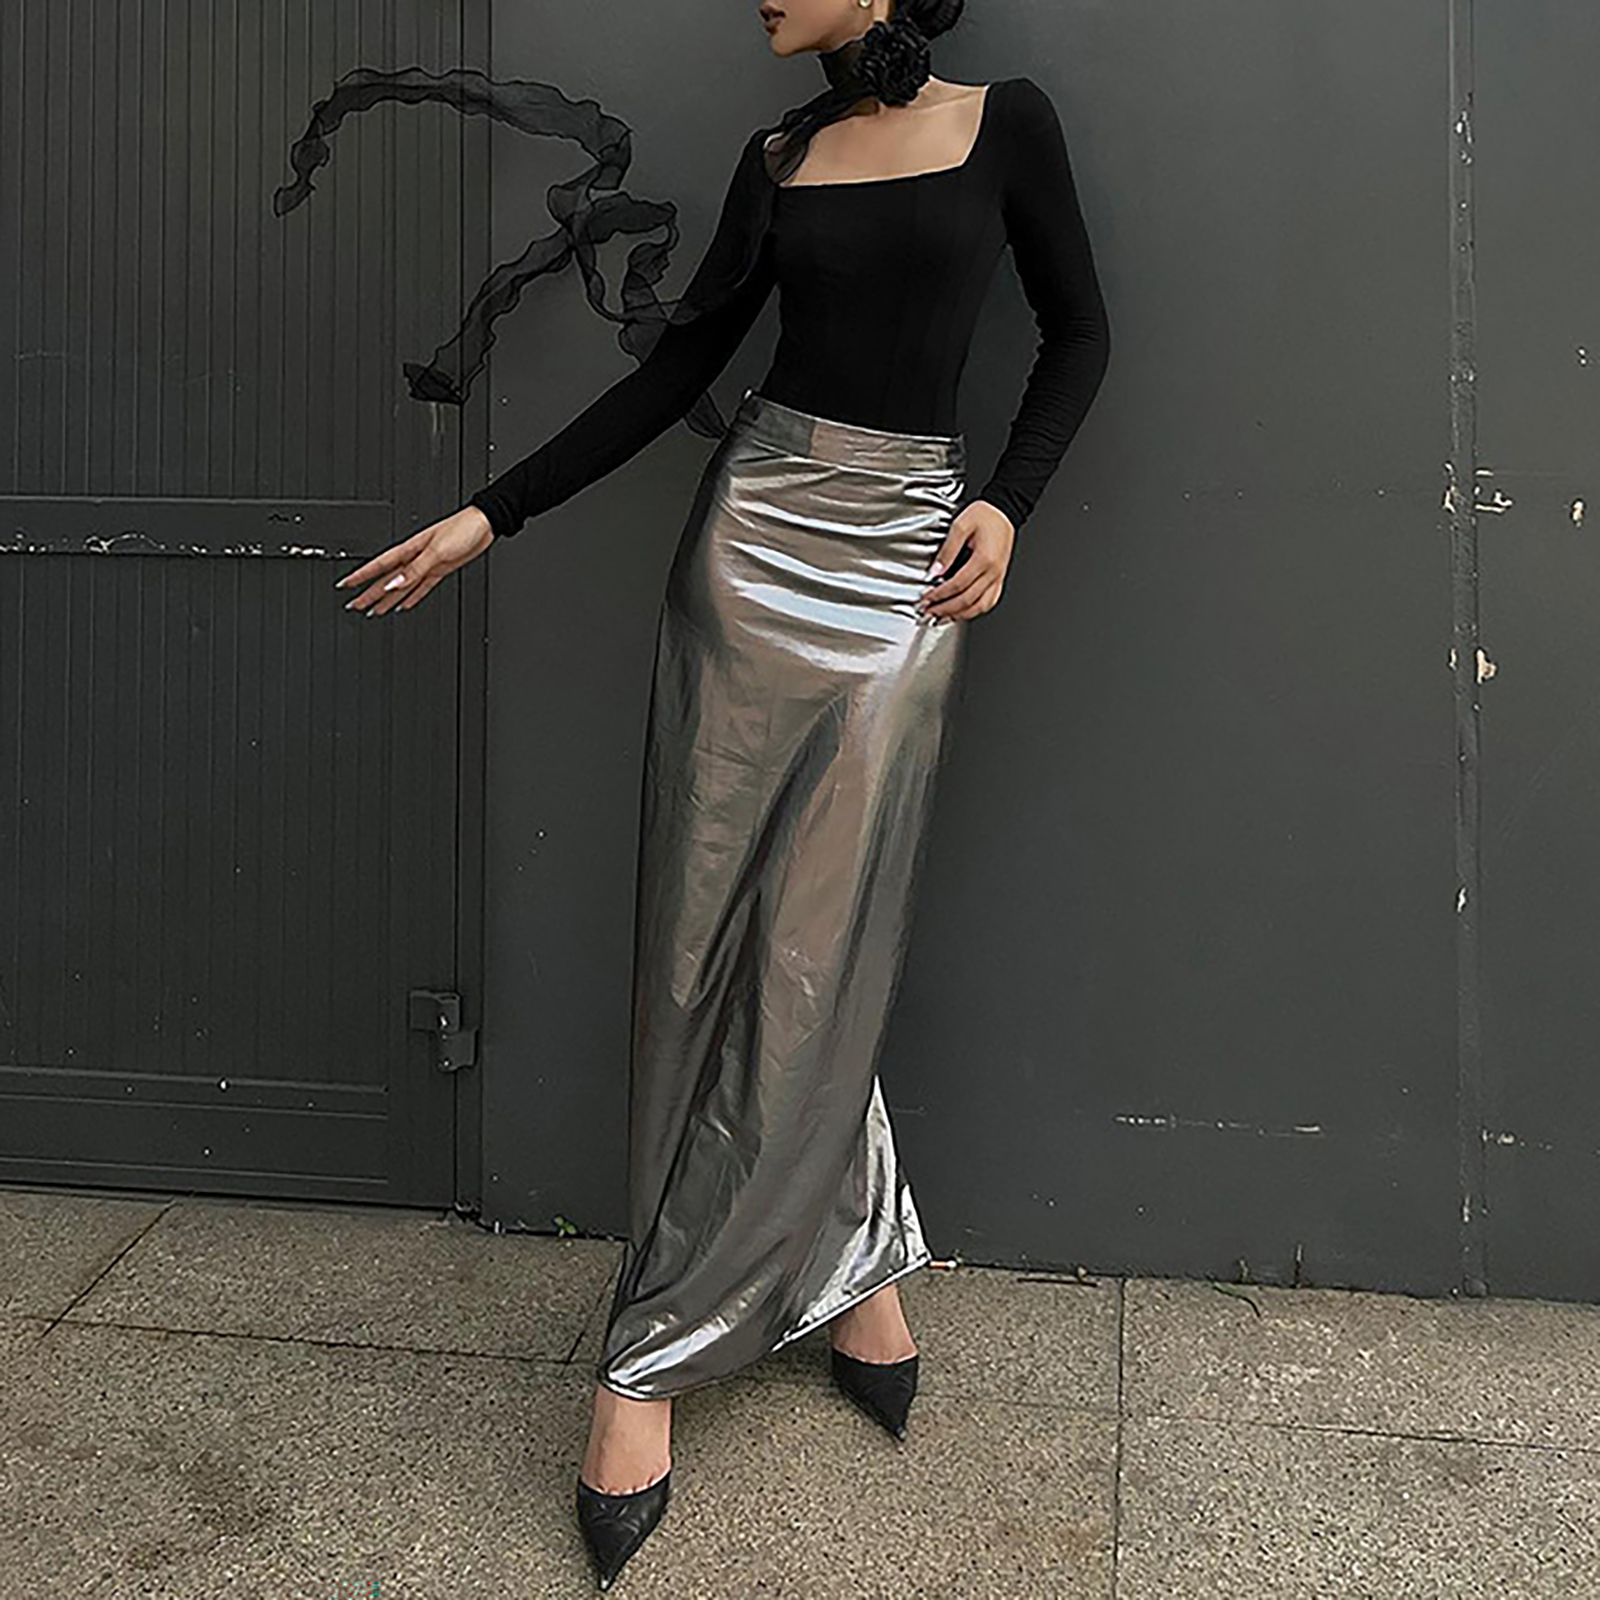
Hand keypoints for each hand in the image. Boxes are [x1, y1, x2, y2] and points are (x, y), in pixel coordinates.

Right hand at [334, 504, 495, 614]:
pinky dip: (411, 597)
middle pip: (387, 580)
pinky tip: (403, 604)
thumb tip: (395, 583)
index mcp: (409, 550)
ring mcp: (426, 565)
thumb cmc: (462, 529)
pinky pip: (421, 587)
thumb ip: (415, 569)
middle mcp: (414, 558)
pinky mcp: (439, 570)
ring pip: (401, 586)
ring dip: (386, 599)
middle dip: (369, 593)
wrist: (483, 525)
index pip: (378, 566)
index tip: (344, 585)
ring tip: (373, 610)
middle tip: (354, 605)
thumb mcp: (436, 550)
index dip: (360, 576)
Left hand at [916, 499, 1015, 623]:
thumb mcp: (960, 526)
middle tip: (929, 611)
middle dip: (945, 608)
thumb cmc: (985, 515)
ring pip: (979, 606)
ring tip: (942, 617)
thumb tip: (935, 572)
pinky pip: (989, 601)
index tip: (926, 598)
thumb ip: (947, 551)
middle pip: (967, 599)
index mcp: (984, 559)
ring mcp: (998, 576)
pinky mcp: (1000, 577)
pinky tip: (963, 612)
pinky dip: (975, 611)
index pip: (957, 585)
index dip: (939, 594)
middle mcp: (993, 571)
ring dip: (959, 614)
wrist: (1004, 511)